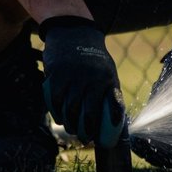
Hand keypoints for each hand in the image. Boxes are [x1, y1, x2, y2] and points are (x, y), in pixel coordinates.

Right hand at [39, 17, 125, 147]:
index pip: (112, 108)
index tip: (104, 139)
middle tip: (84, 138)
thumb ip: (110, 92)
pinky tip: (60, 117)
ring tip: (72, 129)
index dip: (108, 126)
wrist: (72, 32)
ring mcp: (73, 77)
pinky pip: (56, 101)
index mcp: (107, 79)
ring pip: (70, 110)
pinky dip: (57, 113)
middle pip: (88, 114)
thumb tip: (115, 119)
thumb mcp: (107, 70)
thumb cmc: (93, 58)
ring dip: (70, 124)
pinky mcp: (56, 75)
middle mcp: (91, 79)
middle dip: (85, 131)